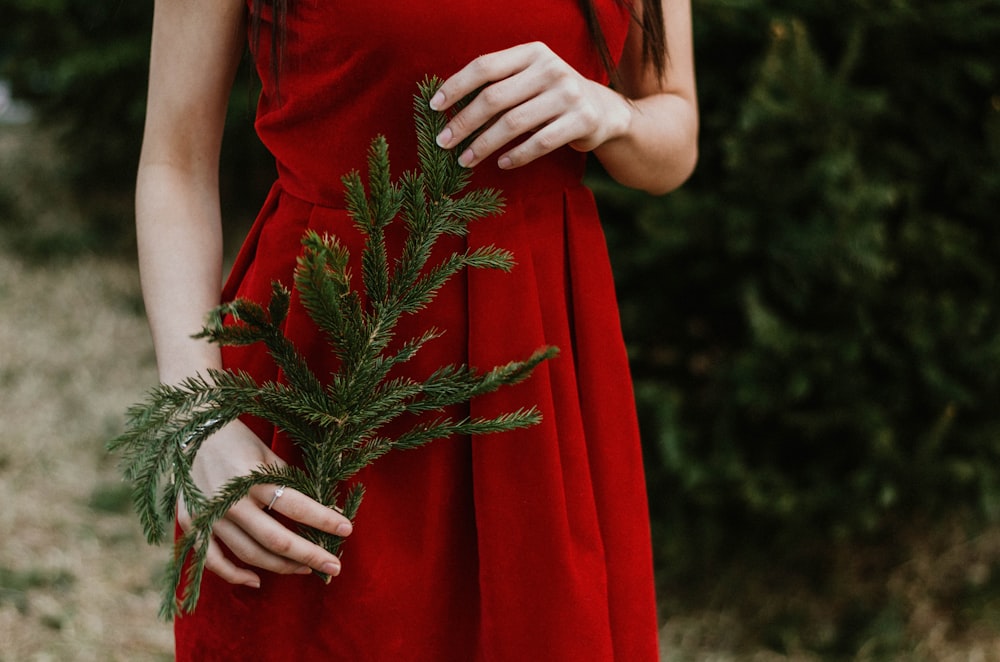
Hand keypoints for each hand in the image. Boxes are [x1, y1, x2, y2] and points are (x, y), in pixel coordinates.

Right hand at [178, 419, 353, 587]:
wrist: (189, 431)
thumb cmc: (236, 439)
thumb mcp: (267, 453)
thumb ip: (291, 480)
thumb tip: (326, 507)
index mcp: (252, 478)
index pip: (297, 506)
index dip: (324, 520)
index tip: (347, 529)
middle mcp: (230, 501)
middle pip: (277, 540)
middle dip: (310, 555)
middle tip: (334, 567)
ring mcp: (208, 516)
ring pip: (250, 554)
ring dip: (282, 566)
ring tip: (306, 569)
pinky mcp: (191, 523)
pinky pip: (212, 560)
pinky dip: (234, 575)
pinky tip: (256, 581)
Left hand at [430, 42, 632, 169]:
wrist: (605, 110)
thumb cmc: (552, 97)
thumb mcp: (529, 80)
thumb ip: (499, 86)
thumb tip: (449, 107)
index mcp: (532, 53)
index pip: (485, 67)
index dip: (456, 86)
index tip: (434, 107)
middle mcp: (551, 68)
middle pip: (494, 98)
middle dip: (464, 122)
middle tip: (443, 142)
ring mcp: (569, 94)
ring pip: (513, 123)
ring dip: (484, 145)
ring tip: (465, 160)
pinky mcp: (582, 121)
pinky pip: (540, 143)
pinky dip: (517, 156)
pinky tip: (501, 164)